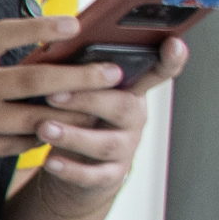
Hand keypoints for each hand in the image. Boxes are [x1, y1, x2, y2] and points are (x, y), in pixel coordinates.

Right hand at [0, 28, 126, 182]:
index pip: (3, 36)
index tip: (74, 23)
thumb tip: (11, 44)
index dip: (41, 28)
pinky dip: (39, 136)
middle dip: (79, 76)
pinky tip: (61, 130)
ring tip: (102, 107)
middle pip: (32, 81)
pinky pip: (11, 145)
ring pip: (31, 119)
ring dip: (71, 112)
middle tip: (113, 72)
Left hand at [15, 33, 172, 215]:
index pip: (158, 72)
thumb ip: (79, 75)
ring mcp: (124, 148)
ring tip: (44, 128)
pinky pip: (92, 175)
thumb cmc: (78, 118)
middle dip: (88, 100)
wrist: (77, 168)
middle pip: (123, 107)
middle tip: (54, 95)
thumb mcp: (83, 94)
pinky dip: (70, 169)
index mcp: (130, 91)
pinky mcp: (109, 176)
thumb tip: (54, 47)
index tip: (174, 43)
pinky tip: (51, 162)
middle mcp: (133, 119)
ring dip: (73, 135)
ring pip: (105, 143)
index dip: (170, 60)